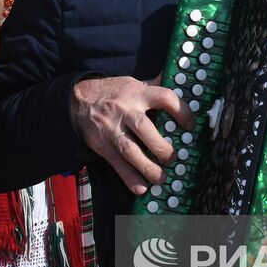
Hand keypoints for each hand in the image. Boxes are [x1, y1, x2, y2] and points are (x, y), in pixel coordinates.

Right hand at [70, 76, 193, 193]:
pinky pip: (116, 163)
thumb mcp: (132, 83)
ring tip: (161, 178)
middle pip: (144, 128)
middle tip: (173, 158)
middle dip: (161, 147)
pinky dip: (128, 177)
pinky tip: (140, 188)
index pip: (164, 98)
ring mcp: (112, 129)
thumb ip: (153, 86)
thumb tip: (174, 79)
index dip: (181, 111)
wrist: (76, 99)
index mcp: (137, 94)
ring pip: (130, 150)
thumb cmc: (111, 92)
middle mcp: (124, 111)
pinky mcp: (102, 145)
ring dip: (147, 167)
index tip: (190, 125)